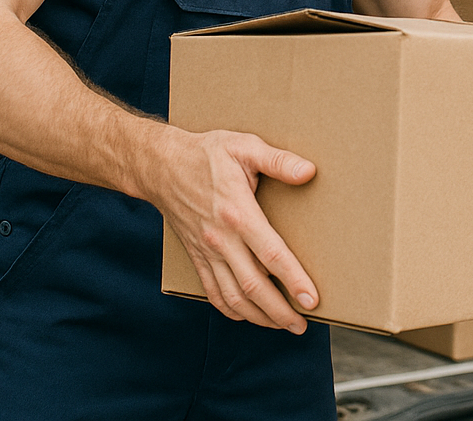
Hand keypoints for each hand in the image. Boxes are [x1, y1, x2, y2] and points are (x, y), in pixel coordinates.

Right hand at [148, 128, 318, 332]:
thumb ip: (278, 160)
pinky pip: (212, 291)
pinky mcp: (197, 256)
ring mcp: (206, 251)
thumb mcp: (244, 146)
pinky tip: (248, 316)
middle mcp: (221, 239)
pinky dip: (230, 310)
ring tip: (282, 325)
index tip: (312, 299)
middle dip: (279, 311)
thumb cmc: (207, 154)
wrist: (160, 166)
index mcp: (237, 213)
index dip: (293, 280)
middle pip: (253, 286)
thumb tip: (309, 171)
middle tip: (302, 325)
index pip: (271, 255)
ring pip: (232, 296)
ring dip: (258, 316)